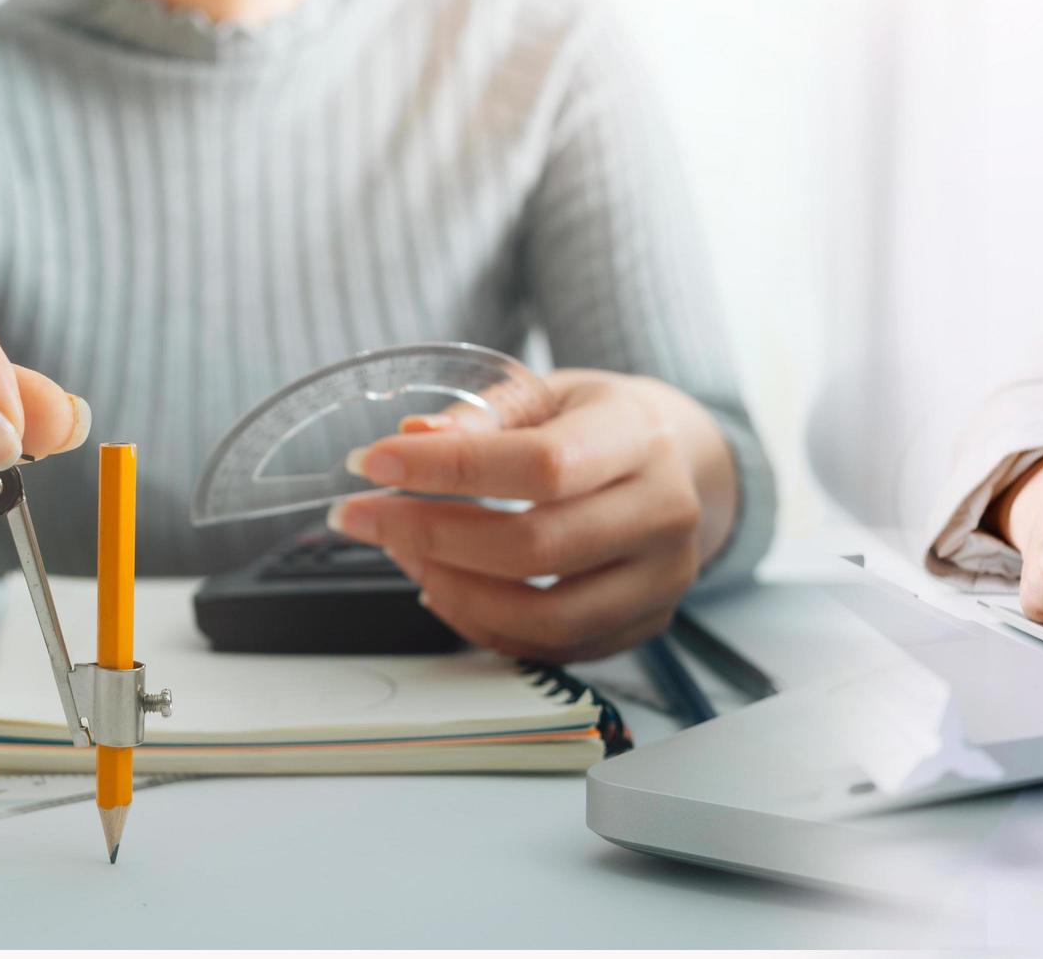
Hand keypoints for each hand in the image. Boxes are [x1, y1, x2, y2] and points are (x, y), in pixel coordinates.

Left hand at [324, 370, 738, 662]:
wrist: (681, 461)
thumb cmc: (600, 423)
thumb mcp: (548, 394)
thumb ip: (483, 415)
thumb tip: (412, 440)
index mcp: (639, 437)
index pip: (542, 466)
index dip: (450, 469)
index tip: (374, 463)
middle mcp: (664, 511)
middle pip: (535, 547)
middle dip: (430, 536)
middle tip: (362, 517)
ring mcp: (663, 579)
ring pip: (546, 616)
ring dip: (454, 592)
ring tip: (405, 557)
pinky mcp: (646, 623)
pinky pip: (555, 648)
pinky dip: (486, 625)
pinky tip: (446, 589)